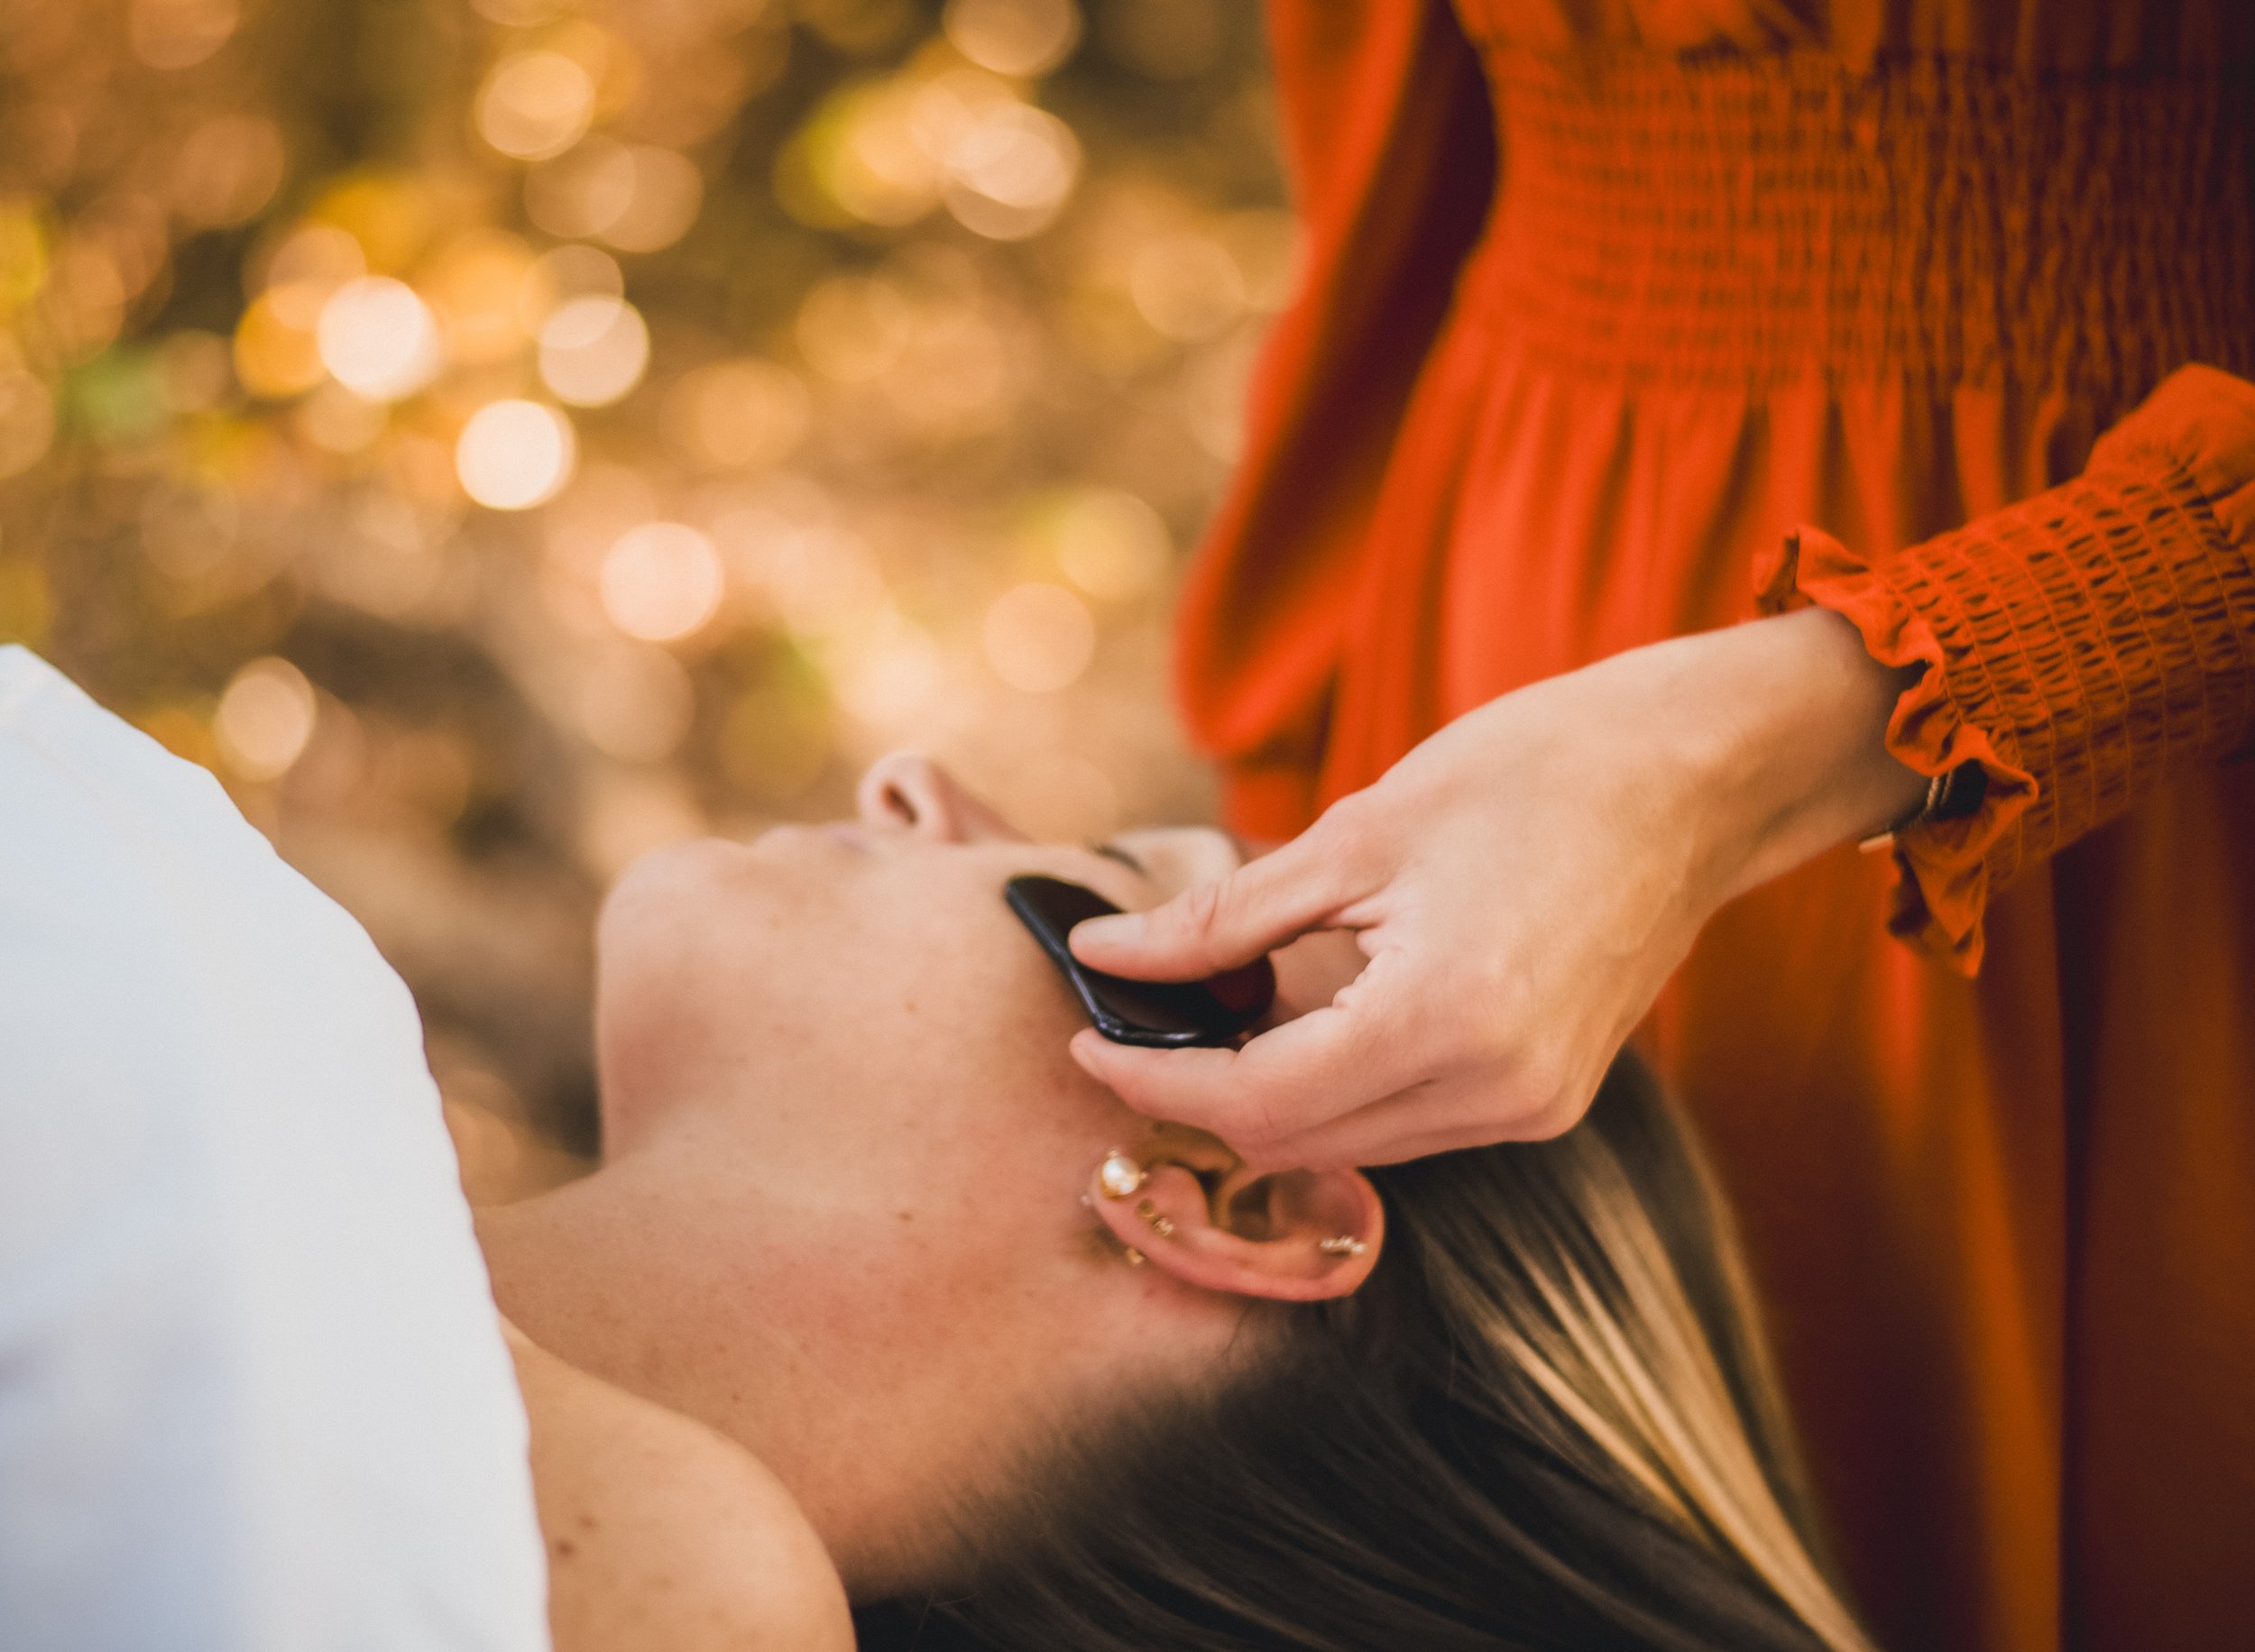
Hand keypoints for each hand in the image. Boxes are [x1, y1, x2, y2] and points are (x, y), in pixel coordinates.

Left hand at [1068, 610, 1924, 1168]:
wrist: (1694, 776)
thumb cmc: (1532, 773)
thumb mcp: (1357, 832)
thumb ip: (1222, 919)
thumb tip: (1105, 953)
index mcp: (1446, 1020)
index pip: (1256, 1102)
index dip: (1152, 1080)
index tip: (1083, 1038)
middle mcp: (1499, 1094)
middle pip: (1295, 1143)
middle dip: (1197, 1097)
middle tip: (1128, 1027)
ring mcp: (1534, 1109)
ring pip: (1349, 1145)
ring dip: (1265, 1098)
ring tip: (1205, 1018)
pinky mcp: (1550, 1101)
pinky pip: (1409, 1125)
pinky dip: (1336, 1088)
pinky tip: (1300, 1023)